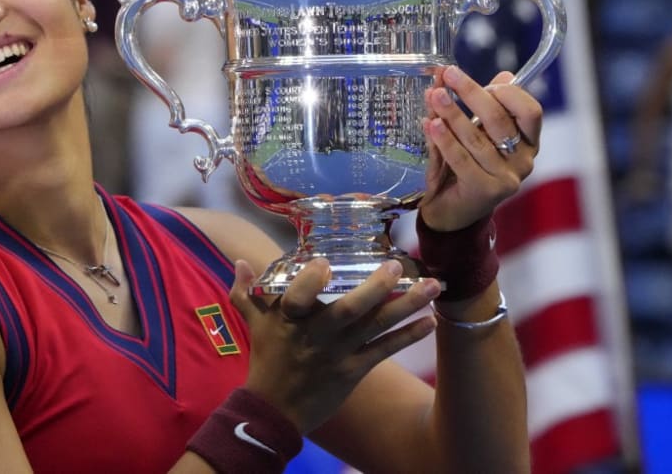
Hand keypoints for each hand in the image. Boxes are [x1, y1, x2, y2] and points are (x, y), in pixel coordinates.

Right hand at [229, 257, 438, 433]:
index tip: (325, 262)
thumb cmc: (267, 359)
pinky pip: (384, 351)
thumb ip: (247, 291)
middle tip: (397, 266)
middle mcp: (315, 335)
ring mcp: (337, 354)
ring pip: (373, 327)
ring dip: (405, 306)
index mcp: (288, 319)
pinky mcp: (353, 370)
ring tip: (432, 286)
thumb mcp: (254, 323)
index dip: (310, 281)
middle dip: (374, 288)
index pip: (297, 297)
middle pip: (346, 310)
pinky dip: (407, 336)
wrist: (275, 410)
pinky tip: (430, 321)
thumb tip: (239, 261)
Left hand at [419, 66, 542, 230]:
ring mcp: (506, 178)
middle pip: (500, 120)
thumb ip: (477, 107)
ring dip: (453, 113)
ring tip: (435, 95)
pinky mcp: (485, 191)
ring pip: (477, 139)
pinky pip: (461, 159)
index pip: (530, 111)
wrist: (450, 212)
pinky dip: (444, 139)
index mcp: (527, 143)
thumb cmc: (462, 168)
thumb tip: (487, 73)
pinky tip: (430, 124)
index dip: (508, 92)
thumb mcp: (473, 133)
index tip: (483, 80)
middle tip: (449, 75)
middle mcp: (523, 161)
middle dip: (472, 93)